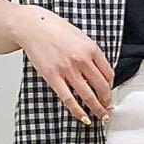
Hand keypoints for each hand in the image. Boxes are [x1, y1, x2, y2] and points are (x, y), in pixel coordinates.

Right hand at [9, 5, 113, 123]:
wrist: (31, 26)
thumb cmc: (53, 28)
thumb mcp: (79, 36)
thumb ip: (89, 53)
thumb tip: (97, 71)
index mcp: (90, 48)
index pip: (108, 72)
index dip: (111, 86)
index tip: (109, 91)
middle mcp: (81, 59)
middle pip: (102, 87)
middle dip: (107, 101)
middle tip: (108, 108)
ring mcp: (67, 69)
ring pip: (88, 96)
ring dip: (97, 109)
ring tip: (101, 116)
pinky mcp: (53, 77)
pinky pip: (69, 99)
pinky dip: (78, 111)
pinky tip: (83, 117)